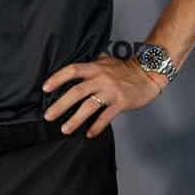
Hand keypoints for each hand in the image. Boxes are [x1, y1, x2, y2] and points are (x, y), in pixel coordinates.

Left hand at [41, 56, 163, 137]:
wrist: (149, 74)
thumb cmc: (127, 69)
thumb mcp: (107, 61)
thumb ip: (92, 64)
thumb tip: (76, 68)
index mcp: (95, 68)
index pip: (72, 70)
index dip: (57, 78)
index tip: (45, 88)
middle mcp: (101, 78)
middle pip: (76, 91)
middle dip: (60, 105)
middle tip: (48, 116)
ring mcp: (111, 91)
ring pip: (89, 106)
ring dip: (75, 119)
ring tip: (65, 129)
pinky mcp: (121, 102)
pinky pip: (106, 116)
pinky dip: (97, 126)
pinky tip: (89, 134)